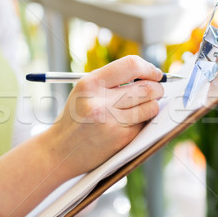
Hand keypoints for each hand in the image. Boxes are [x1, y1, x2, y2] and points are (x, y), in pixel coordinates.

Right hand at [0, 55, 163, 216]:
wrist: (59, 151)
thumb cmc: (75, 118)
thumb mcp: (84, 91)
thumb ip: (111, 81)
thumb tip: (149, 74)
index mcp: (89, 84)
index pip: (130, 65)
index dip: (149, 68)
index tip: (156, 74)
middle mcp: (100, 102)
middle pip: (146, 87)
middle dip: (158, 88)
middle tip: (158, 90)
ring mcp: (111, 122)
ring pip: (150, 107)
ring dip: (154, 105)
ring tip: (146, 105)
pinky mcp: (120, 139)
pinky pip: (144, 124)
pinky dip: (144, 121)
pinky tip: (133, 122)